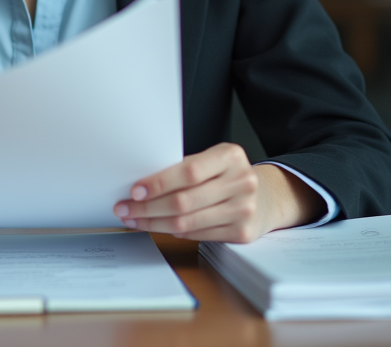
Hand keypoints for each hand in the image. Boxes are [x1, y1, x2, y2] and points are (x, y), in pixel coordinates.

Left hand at [112, 143, 323, 242]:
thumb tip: (141, 184)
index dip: (158, 183)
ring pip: (187, 223)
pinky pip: (197, 234)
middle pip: (184, 201)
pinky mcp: (242, 232)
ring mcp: (244, 209)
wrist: (266, 197)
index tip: (134, 191)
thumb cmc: (228, 176)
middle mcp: (241, 182)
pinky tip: (159, 226)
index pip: (189, 171)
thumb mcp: (213, 161)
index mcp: (230, 156)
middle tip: (124, 209)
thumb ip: (185, 168)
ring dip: (154, 223)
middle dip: (147, 208)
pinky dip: (172, 232)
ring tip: (134, 220)